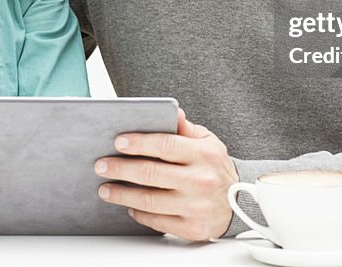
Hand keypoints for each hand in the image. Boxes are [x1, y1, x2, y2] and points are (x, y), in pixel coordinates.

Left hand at [95, 109, 237, 240]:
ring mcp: (197, 206)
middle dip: (121, 169)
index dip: (139, 143)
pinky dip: (138, 213)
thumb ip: (186, 128)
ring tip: (105, 189)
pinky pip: (157, 221)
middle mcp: (201, 180)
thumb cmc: (216, 168)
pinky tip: (128, 205)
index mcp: (205, 154)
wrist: (240, 203)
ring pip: (149, 200)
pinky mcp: (192, 228)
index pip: (166, 145)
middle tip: (101, 166)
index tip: (118, 142)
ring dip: (122, 194)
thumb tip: (172, 112)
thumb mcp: (208, 141)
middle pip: (152, 173)